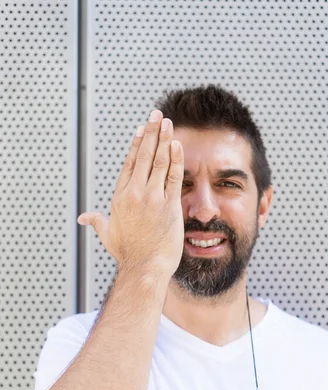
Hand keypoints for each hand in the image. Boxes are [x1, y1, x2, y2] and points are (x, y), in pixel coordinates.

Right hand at [77, 109, 184, 279]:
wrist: (145, 268)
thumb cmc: (128, 254)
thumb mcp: (108, 235)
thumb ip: (96, 221)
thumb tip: (83, 218)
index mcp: (120, 197)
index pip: (129, 164)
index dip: (136, 144)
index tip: (142, 130)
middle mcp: (134, 194)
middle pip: (143, 156)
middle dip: (151, 132)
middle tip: (156, 115)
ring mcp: (152, 198)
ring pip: (159, 162)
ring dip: (164, 140)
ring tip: (167, 123)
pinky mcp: (169, 206)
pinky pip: (173, 177)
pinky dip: (176, 159)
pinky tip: (177, 144)